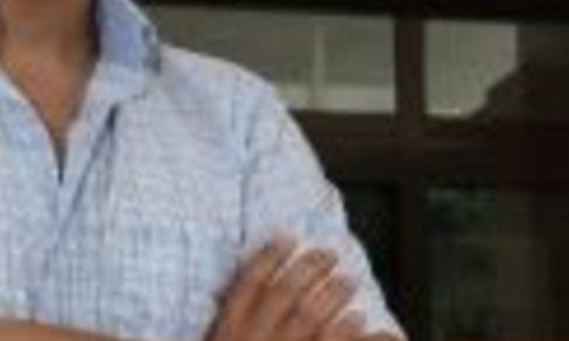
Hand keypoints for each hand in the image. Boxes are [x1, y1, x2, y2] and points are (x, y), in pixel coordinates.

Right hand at [207, 234, 365, 340]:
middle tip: (330, 254)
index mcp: (227, 331)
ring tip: (349, 281)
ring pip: (311, 317)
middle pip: (285, 294)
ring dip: (333, 296)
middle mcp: (254, 339)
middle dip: (310, 269)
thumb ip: (213, 329)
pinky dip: (353, 333)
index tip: (286, 238)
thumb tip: (204, 303)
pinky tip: (364, 320)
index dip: (269, 256)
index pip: (249, 284)